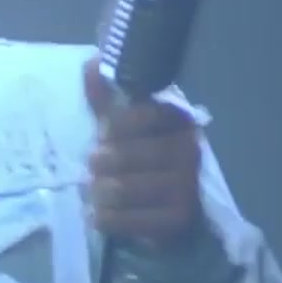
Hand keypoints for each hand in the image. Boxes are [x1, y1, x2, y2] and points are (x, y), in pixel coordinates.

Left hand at [82, 55, 202, 250]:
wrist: (162, 210)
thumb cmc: (137, 160)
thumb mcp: (120, 127)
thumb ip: (105, 98)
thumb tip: (93, 62)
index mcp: (177, 120)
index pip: (141, 114)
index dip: (114, 126)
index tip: (103, 135)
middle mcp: (189, 150)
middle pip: (126, 154)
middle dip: (100, 164)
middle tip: (94, 168)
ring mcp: (186, 187)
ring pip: (123, 188)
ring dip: (98, 193)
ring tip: (96, 192)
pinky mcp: (178, 220)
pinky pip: (127, 219)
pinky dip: (106, 218)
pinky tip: (99, 215)